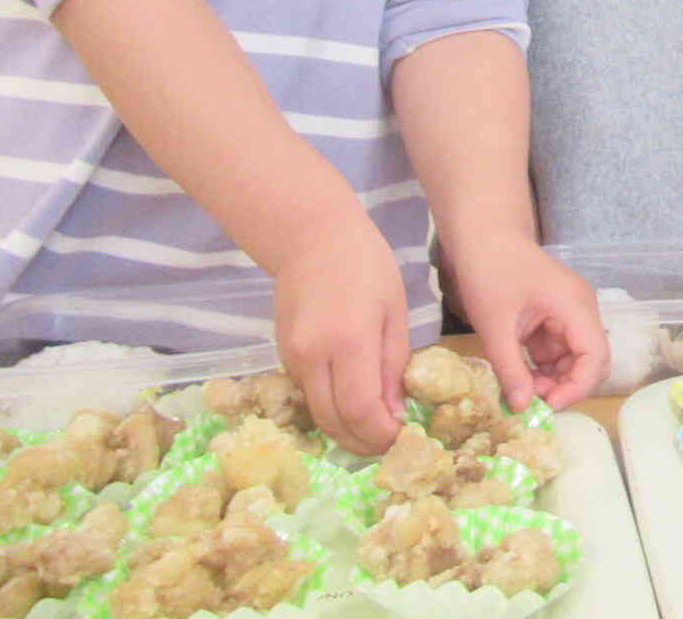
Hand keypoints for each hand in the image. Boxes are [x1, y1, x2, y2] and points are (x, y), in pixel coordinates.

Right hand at [269, 215, 407, 455]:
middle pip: (334, 422)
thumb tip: (395, 415)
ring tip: (373, 428)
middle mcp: (314, 356)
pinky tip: (351, 402)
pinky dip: (330, 407)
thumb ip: (394, 365)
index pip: (361, 411)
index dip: (380, 435)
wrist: (312, 238)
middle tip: (388, 444)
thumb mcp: (394, 311)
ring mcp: (293, 358)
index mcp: (350, 341)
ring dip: (345, 430)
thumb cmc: (366, 266)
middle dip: (363, 443)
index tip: (401, 438)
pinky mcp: (282, 357)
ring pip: (318, 413)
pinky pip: (308, 395)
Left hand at [447, 232, 610, 412]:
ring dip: (553, 378)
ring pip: (575, 358)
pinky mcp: (557, 316)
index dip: (578, 387)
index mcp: (575, 306)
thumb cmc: (489, 273)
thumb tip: (521, 408)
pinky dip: (544, 366)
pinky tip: (521, 373)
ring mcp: (571, 312)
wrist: (484, 237)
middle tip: (531, 400)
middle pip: (591, 359)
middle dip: (566, 385)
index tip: (549, 406)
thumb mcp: (494, 326)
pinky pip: (560, 349)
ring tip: (521, 387)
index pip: (595, 355)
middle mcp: (582, 309)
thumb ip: (510, 369)